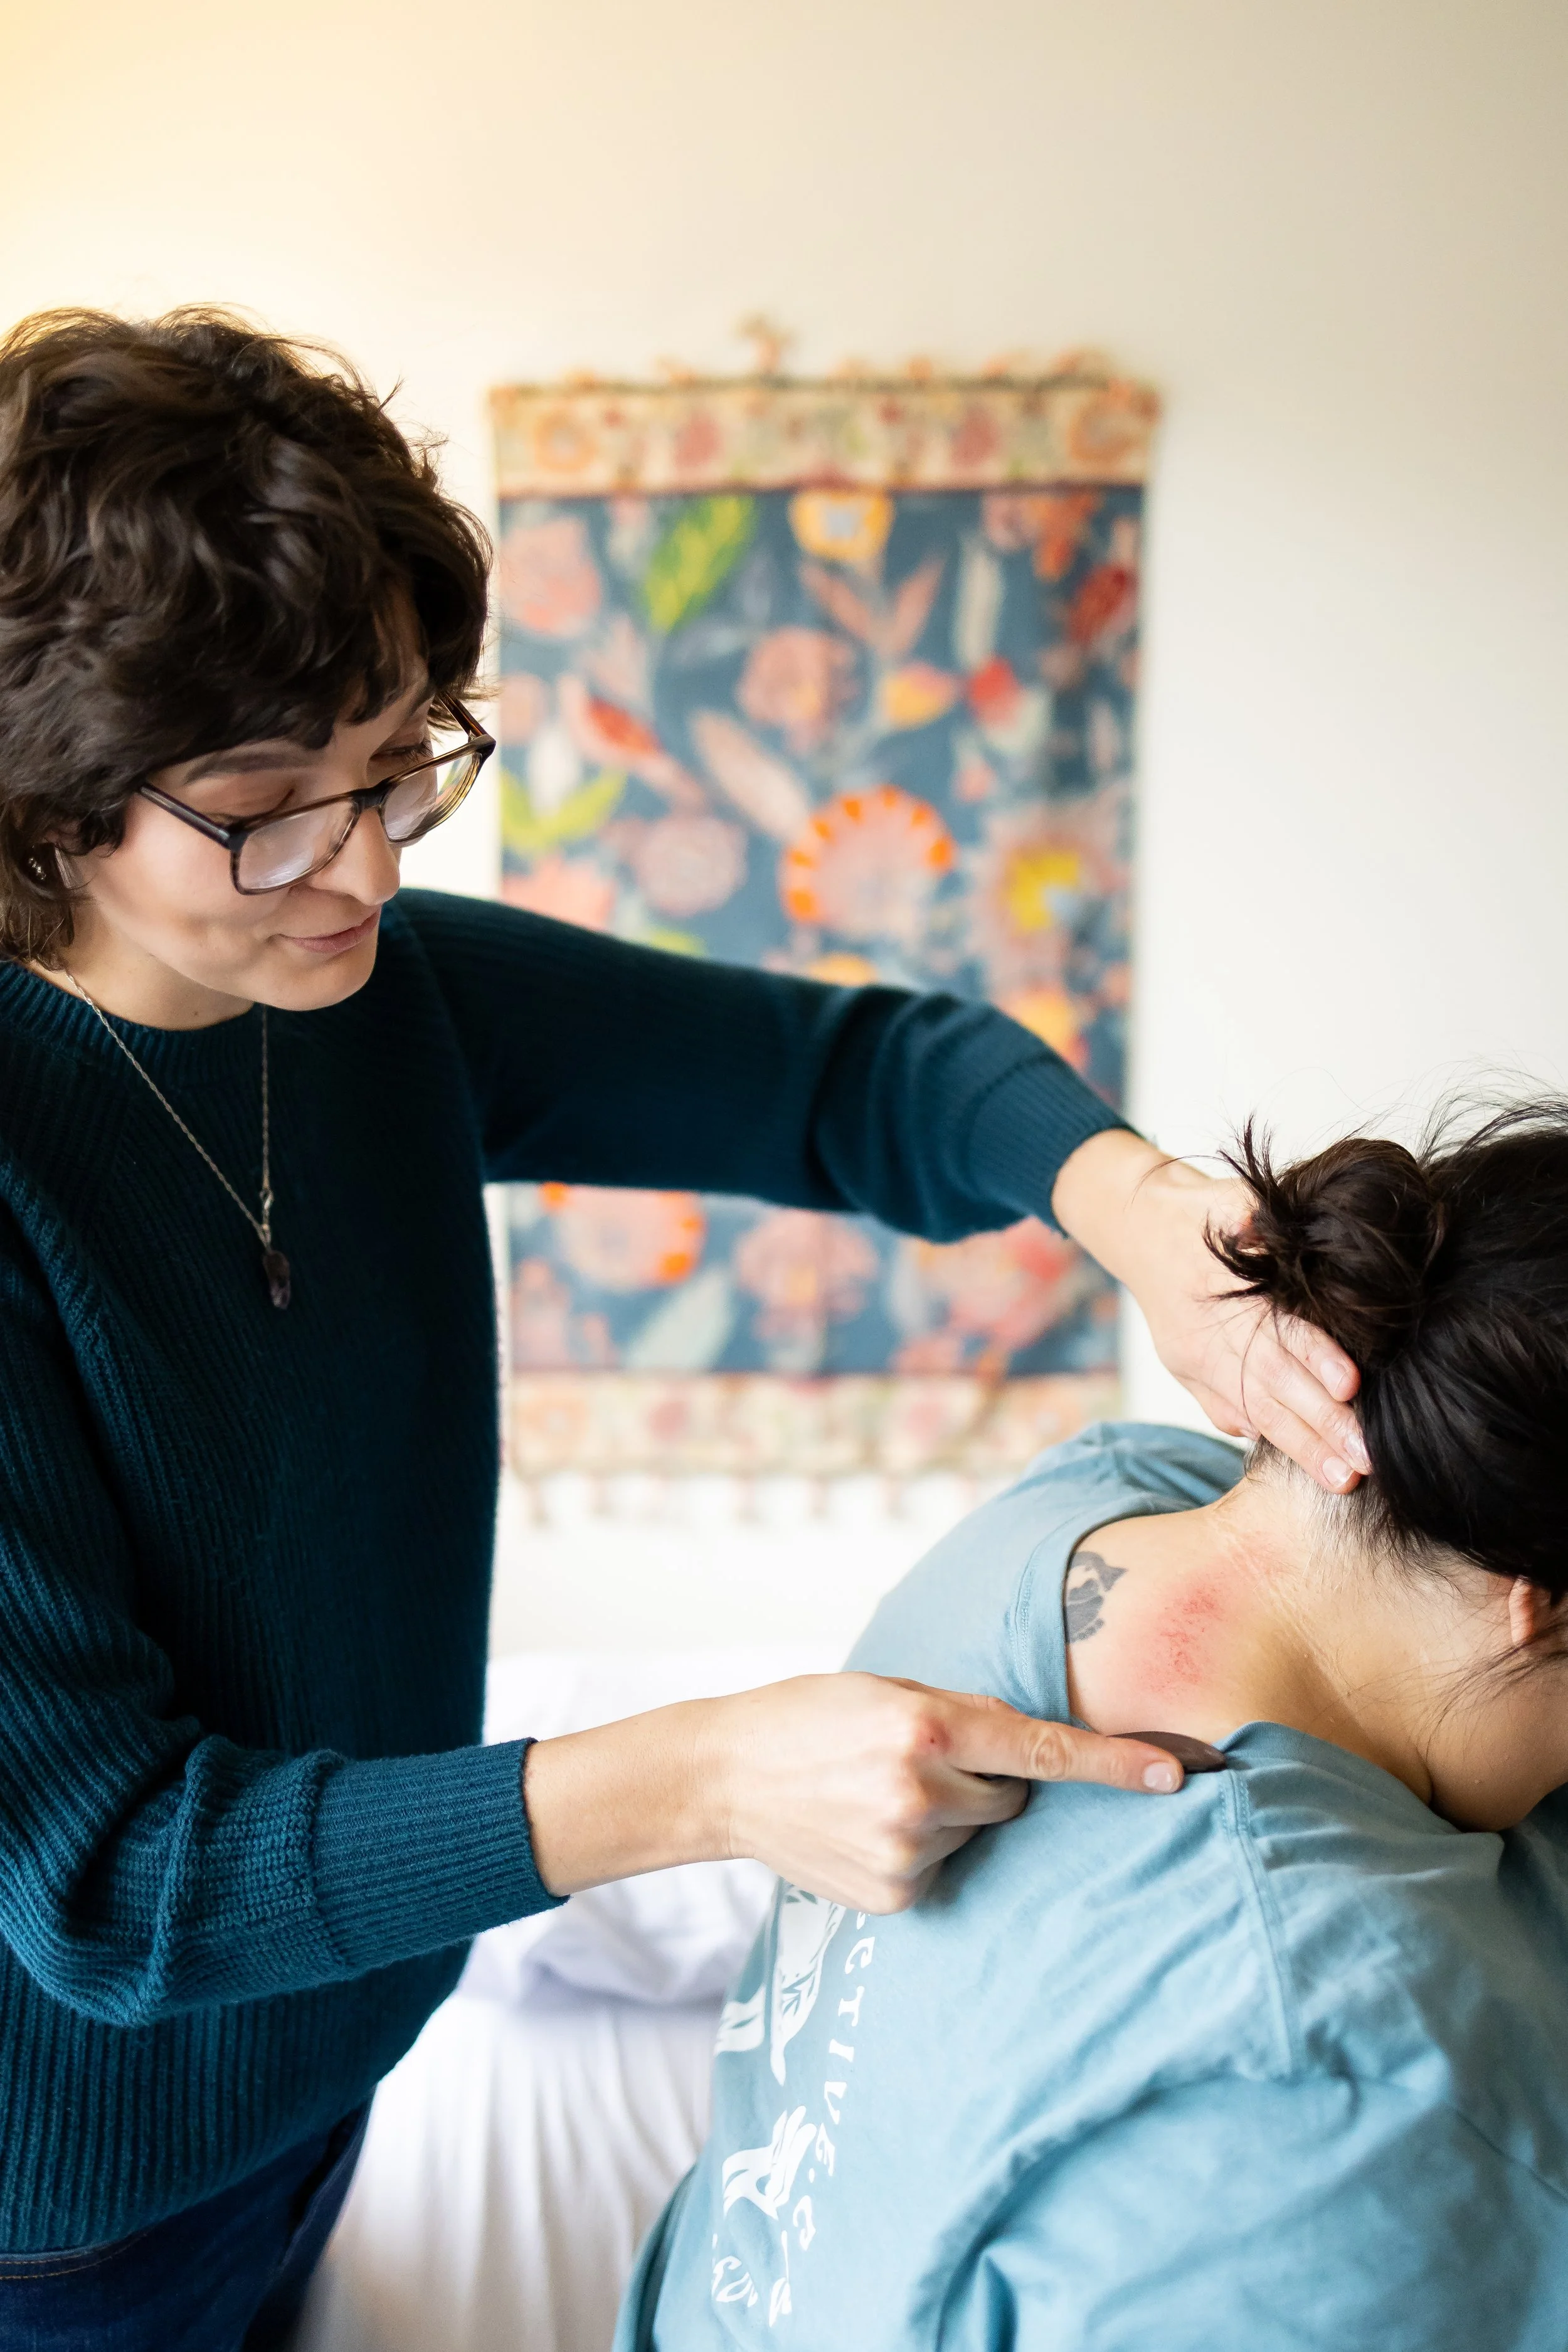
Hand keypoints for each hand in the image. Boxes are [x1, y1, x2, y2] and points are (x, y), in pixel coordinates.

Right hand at [523, 1674, 1191, 1913]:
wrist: (727, 1774)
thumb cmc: (814, 1715)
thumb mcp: (890, 1691)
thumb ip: (964, 1719)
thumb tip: (1043, 1757)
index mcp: (927, 1725)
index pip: (1043, 1749)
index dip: (1115, 1765)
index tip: (1177, 1778)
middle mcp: (923, 1788)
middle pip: (1012, 1794)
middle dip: (985, 1779)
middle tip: (918, 1761)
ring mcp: (907, 1848)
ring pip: (980, 1832)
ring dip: (951, 1815)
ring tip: (880, 1795)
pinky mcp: (896, 1894)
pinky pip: (946, 1869)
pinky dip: (922, 1850)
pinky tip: (870, 1831)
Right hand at [1052, 1129, 1368, 1491]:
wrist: (1137, 1227)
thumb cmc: (1203, 1212)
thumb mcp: (1235, 1201)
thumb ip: (1262, 1222)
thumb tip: (1291, 1231)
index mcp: (1218, 1290)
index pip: (1274, 1327)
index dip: (1313, 1355)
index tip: (1350, 1384)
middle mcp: (1204, 1335)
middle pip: (1268, 1385)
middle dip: (1319, 1426)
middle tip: (1364, 1459)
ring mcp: (1194, 1360)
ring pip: (1251, 1410)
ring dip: (1298, 1447)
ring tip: (1341, 1479)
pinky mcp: (1190, 1374)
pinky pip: (1225, 1413)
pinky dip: (1261, 1437)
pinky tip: (1300, 1463)